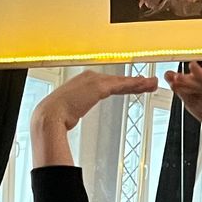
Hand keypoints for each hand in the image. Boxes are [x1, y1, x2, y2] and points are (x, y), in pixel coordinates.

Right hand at [33, 69, 156, 133]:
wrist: (49, 117)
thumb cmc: (54, 118)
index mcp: (81, 83)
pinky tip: (144, 85)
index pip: (107, 84)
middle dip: (135, 82)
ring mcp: (94, 80)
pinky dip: (134, 84)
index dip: (122, 85)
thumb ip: (71, 115)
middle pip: (117, 80)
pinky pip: (121, 85)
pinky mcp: (99, 86)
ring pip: (122, 81)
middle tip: (149, 83)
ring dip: (139, 82)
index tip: (133, 87)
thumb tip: (69, 124)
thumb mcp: (66, 113)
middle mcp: (88, 77)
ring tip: (152, 83)